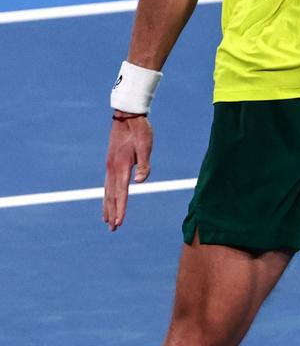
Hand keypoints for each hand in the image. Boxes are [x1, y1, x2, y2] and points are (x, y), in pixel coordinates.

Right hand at [103, 114, 153, 230]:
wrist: (127, 116)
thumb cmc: (140, 131)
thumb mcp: (146, 146)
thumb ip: (144, 165)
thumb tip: (140, 182)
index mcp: (121, 167)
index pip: (121, 193)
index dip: (120, 209)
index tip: (119, 223)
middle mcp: (112, 169)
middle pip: (111, 196)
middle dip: (112, 213)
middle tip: (112, 229)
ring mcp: (109, 166)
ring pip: (107, 191)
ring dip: (107, 206)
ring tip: (106, 220)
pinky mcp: (110, 163)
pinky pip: (107, 184)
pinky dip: (106, 195)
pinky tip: (108, 199)